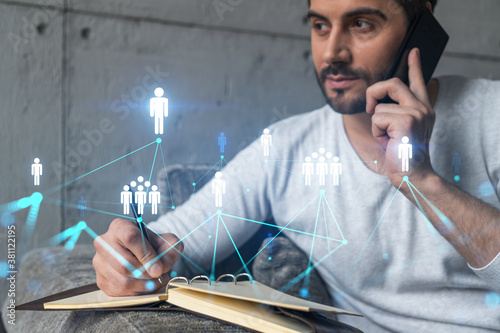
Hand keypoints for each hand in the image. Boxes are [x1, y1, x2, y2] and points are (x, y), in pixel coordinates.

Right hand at [92, 218, 183, 295]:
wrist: (143, 252)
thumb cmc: (154, 244)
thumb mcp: (167, 242)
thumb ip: (170, 251)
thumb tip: (160, 268)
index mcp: (120, 226)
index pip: (131, 238)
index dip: (147, 255)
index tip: (159, 269)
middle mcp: (104, 243)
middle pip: (125, 264)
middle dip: (147, 274)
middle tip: (160, 276)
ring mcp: (99, 262)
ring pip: (122, 281)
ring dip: (144, 286)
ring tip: (156, 281)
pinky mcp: (100, 279)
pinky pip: (119, 292)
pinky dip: (136, 292)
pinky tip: (145, 285)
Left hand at [365, 48, 435, 186]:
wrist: (412, 175)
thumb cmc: (402, 156)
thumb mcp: (399, 132)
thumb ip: (395, 114)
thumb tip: (377, 103)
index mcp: (423, 109)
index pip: (418, 82)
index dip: (414, 65)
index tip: (412, 51)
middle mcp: (423, 108)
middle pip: (392, 83)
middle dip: (373, 93)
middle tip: (370, 108)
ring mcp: (417, 113)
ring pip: (379, 106)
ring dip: (376, 126)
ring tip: (388, 139)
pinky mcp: (407, 120)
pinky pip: (377, 118)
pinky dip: (376, 132)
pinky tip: (388, 143)